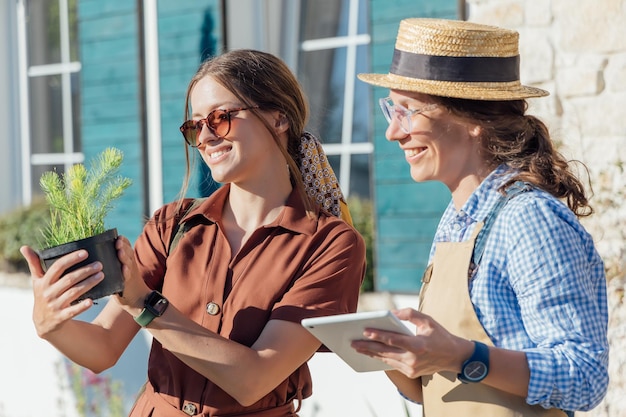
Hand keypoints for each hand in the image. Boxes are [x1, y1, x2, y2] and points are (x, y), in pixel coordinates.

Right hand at [20, 246, 103, 338]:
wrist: (43, 322)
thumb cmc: (43, 295)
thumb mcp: (37, 281)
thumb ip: (34, 264)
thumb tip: (24, 247)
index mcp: (43, 282)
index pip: (57, 267)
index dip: (71, 259)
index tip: (85, 252)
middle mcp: (48, 293)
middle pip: (69, 279)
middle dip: (85, 271)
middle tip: (99, 264)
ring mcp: (54, 306)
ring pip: (74, 292)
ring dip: (89, 283)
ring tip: (101, 275)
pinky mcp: (61, 317)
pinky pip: (73, 311)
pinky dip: (82, 306)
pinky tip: (91, 301)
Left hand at [114, 235, 149, 314]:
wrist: (136, 298)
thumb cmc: (122, 282)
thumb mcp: (119, 269)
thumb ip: (111, 260)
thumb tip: (90, 252)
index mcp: (126, 259)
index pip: (126, 246)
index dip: (123, 241)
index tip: (118, 237)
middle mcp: (130, 264)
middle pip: (128, 252)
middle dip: (123, 246)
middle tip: (117, 243)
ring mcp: (130, 273)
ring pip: (128, 263)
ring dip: (124, 257)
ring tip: (120, 253)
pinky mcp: (128, 283)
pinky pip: (128, 277)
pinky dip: (126, 273)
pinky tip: (124, 270)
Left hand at [351, 308, 472, 377]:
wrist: (454, 356)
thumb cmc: (440, 335)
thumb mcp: (427, 320)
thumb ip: (409, 314)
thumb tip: (391, 313)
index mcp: (418, 345)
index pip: (394, 340)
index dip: (378, 335)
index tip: (365, 331)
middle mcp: (414, 359)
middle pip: (385, 352)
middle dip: (367, 346)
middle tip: (352, 341)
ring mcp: (411, 368)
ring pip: (386, 360)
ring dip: (370, 353)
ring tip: (356, 347)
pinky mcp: (410, 373)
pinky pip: (392, 364)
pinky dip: (380, 358)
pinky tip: (370, 352)